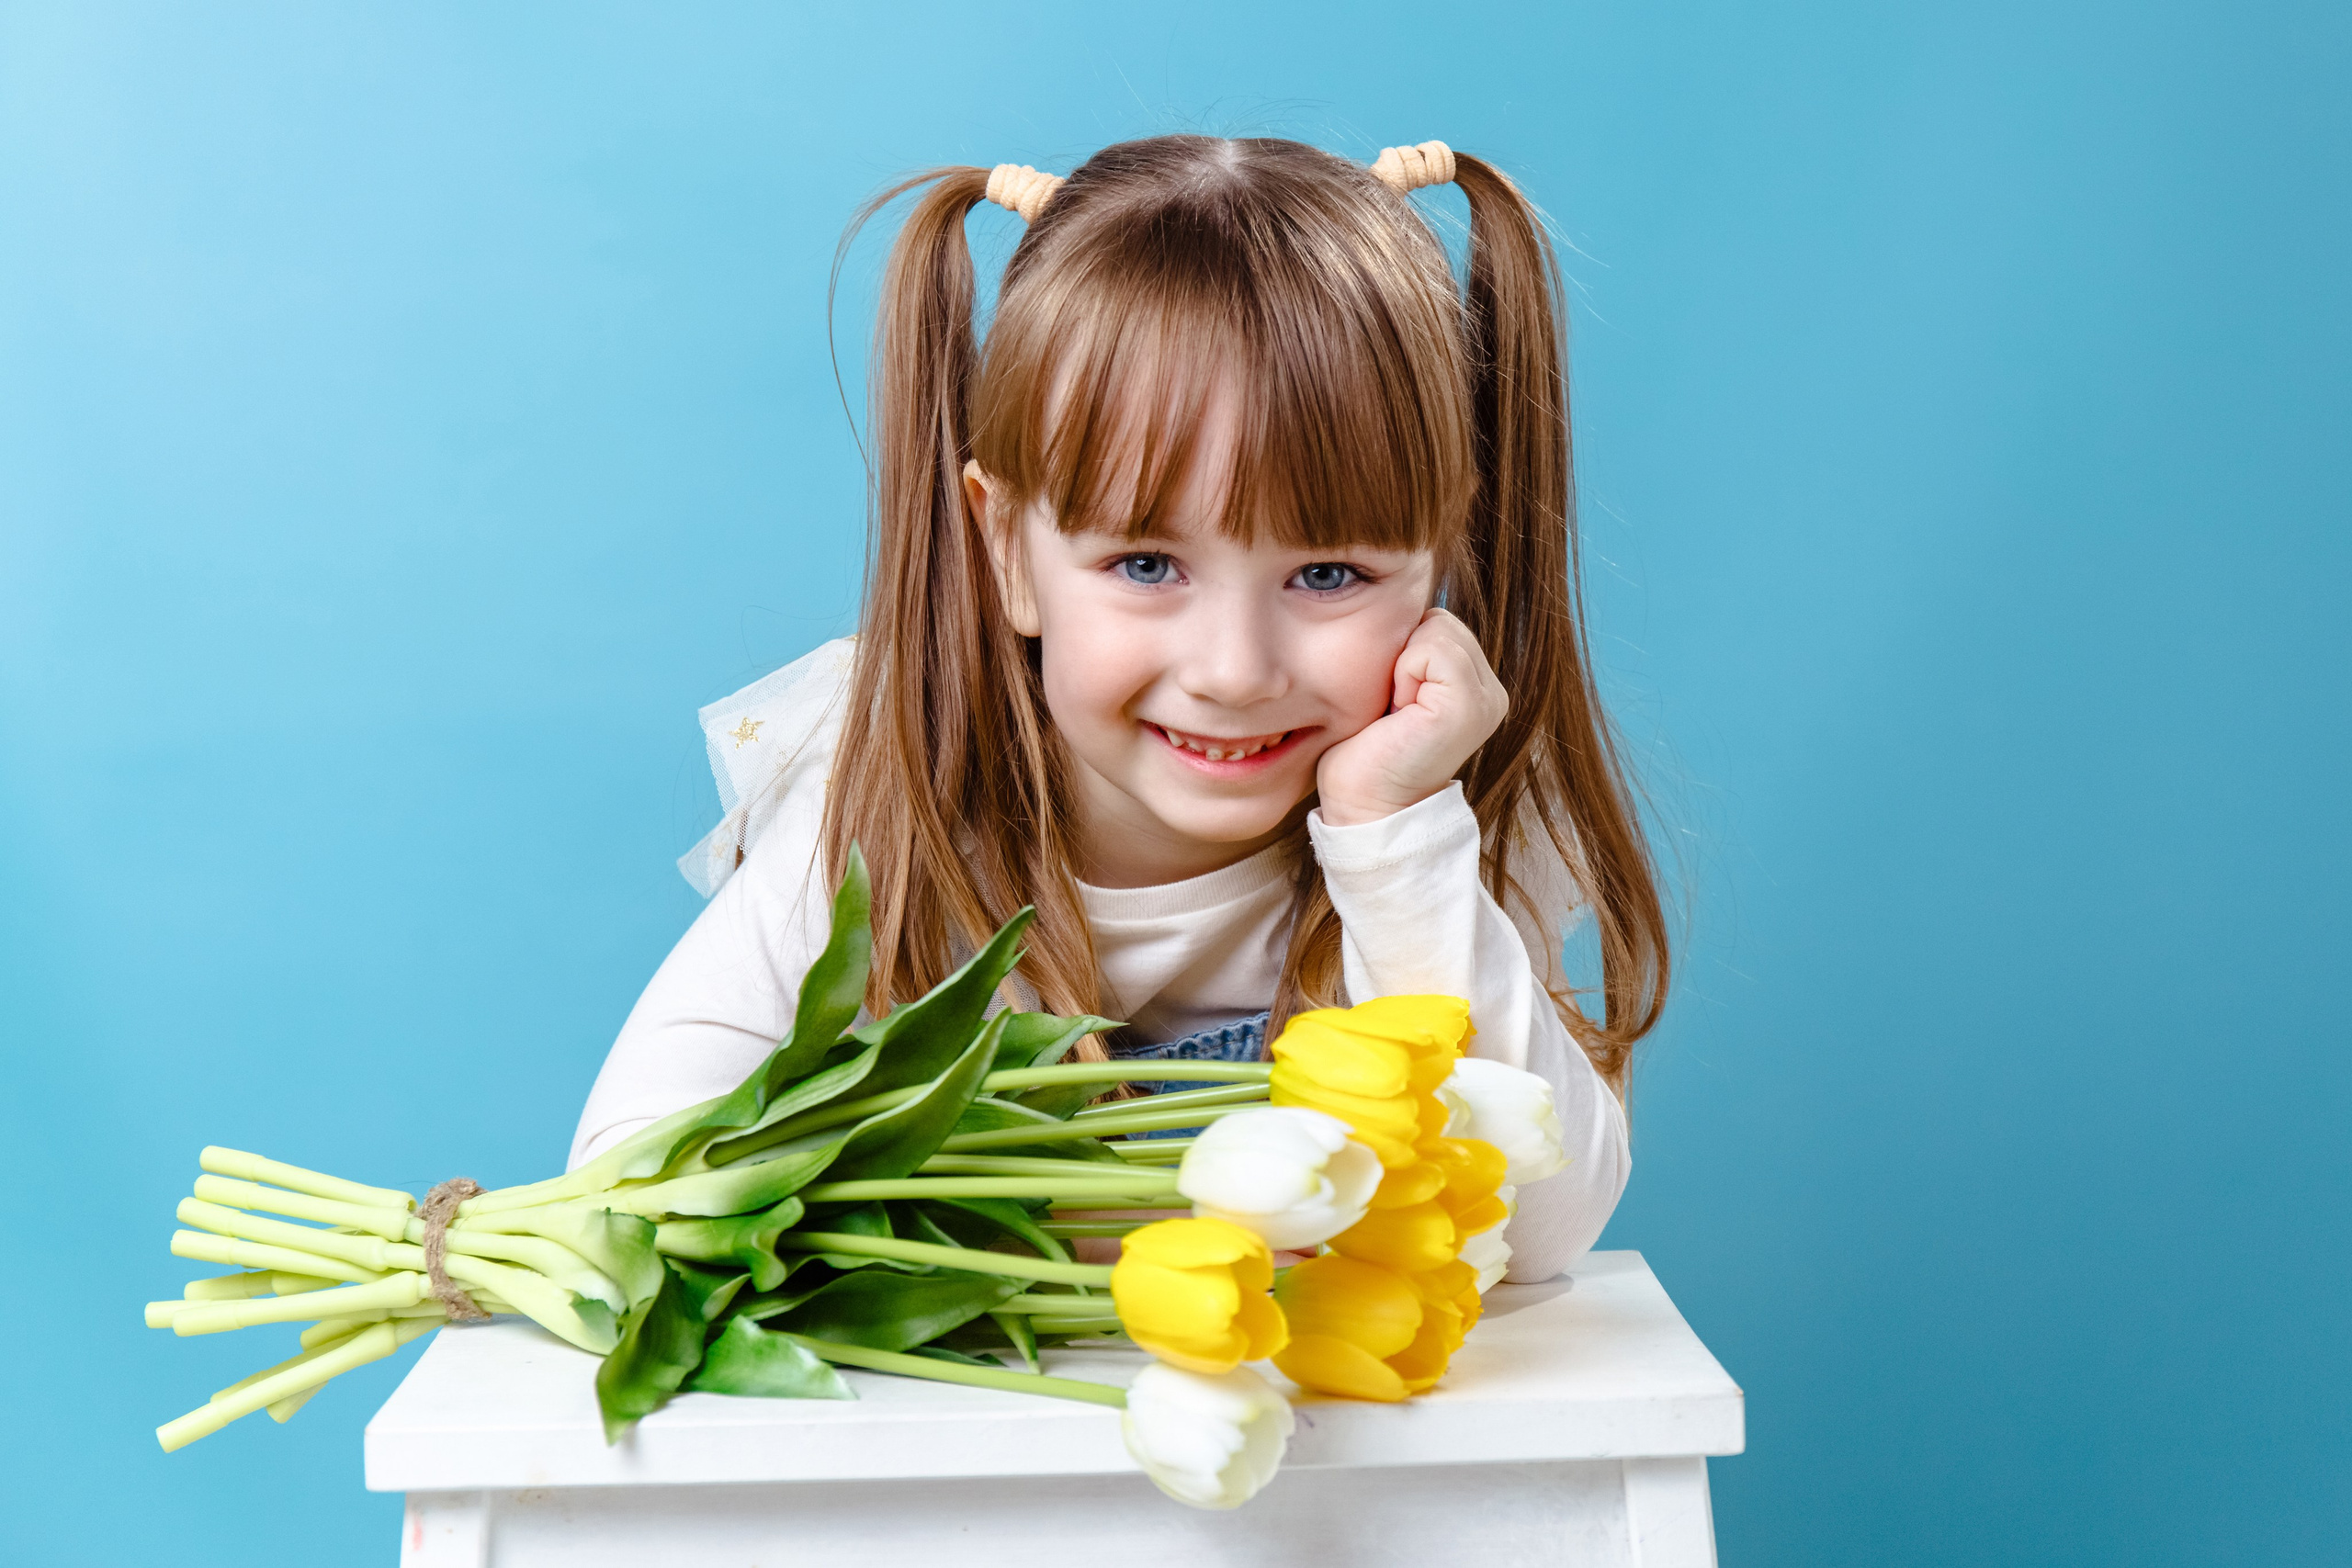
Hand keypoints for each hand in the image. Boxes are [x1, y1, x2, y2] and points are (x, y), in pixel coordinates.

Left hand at [1313, 608, 1507, 825]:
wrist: (1364, 809)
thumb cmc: (1364, 755)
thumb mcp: (1391, 689)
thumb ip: (1410, 653)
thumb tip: (1395, 603)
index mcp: (1475, 686)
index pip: (1436, 622)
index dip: (1401, 650)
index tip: (1389, 701)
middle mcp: (1491, 691)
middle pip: (1437, 619)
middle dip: (1401, 653)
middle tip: (1391, 708)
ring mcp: (1486, 698)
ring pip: (1435, 626)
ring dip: (1399, 664)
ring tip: (1395, 711)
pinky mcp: (1469, 704)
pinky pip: (1431, 646)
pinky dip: (1403, 672)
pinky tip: (1399, 713)